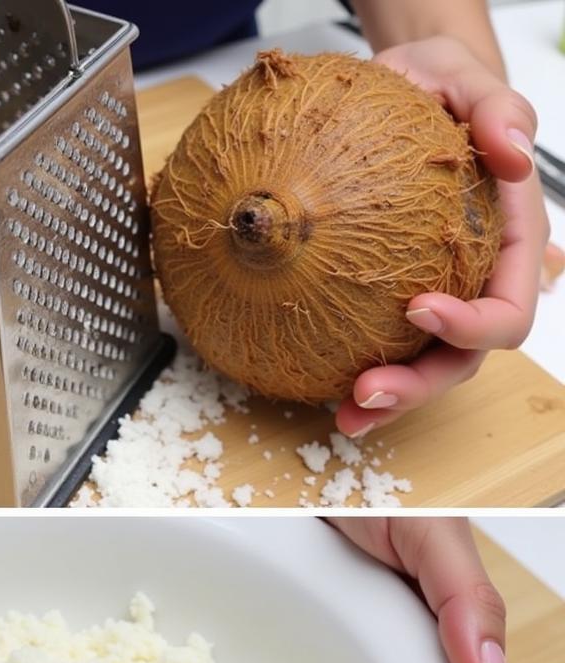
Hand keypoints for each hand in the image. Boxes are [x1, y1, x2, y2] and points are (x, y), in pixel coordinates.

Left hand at [336, 36, 550, 437]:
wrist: (389, 96)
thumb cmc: (431, 87)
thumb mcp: (461, 77)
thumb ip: (497, 106)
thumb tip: (514, 149)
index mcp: (509, 243)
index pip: (508, 305)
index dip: (472, 324)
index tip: (418, 309)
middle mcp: (474, 283)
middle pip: (463, 358)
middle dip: (419, 385)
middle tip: (364, 392)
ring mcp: (432, 300)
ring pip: (421, 369)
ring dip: (386, 401)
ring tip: (342, 416)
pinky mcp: (384, 304)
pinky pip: (376, 349)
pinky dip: (349, 374)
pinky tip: (317, 390)